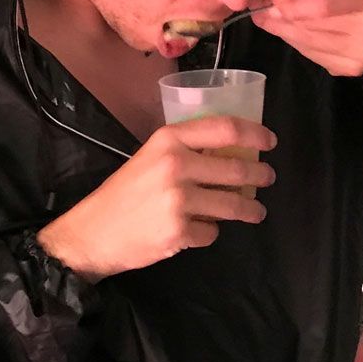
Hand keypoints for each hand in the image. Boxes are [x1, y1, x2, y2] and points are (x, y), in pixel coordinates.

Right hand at [38, 117, 275, 278]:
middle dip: (261, 175)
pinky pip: (212, 232)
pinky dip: (209, 232)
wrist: (93, 232)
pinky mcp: (179, 232)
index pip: (225, 129)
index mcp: (168, 140)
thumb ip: (185, 150)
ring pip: (233, 205)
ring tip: (254, 212)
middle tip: (267, 178)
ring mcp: (178, 201)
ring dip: (249, 210)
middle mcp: (176, 165)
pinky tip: (196, 230)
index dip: (255, 134)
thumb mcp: (150, 157)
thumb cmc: (123, 192)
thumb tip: (230, 151)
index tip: (270, 141)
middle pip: (237, 169)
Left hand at [254, 0, 362, 75]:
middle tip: (262, 8)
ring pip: (305, 43)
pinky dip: (297, 42)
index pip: (323, 6)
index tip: (273, 1)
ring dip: (284, 30)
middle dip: (280, 16)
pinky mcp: (349, 70)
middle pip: (309, 25)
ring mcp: (360, 55)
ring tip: (275, 17)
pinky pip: (309, 55)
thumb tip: (275, 1)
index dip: (293, 6)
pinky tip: (297, 31)